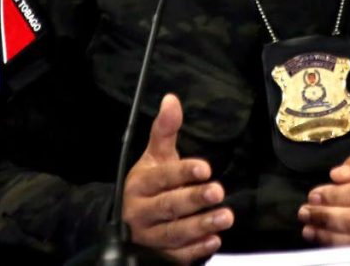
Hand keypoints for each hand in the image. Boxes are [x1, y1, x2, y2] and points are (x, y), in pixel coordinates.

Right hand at [122, 94, 233, 262]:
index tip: (205, 168)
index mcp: (140, 184)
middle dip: (194, 199)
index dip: (183, 172)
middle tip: (218, 191)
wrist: (124, 221)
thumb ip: (165, 131)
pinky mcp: (158, 256)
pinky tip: (214, 240)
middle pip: (168, 206)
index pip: (162, 178)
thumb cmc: (147, 184)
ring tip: (225, 216)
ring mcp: (149, 236)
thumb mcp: (153, 157)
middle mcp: (141, 211)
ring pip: (175, 232)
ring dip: (201, 225)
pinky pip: (177, 255)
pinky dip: (196, 249)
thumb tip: (172, 99)